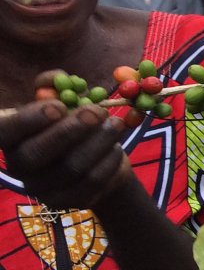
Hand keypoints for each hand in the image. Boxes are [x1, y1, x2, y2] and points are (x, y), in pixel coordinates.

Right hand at [0, 71, 134, 209]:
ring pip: (70, 168)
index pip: (3, 131)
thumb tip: (57, 78)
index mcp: (12, 137)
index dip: (28, 120)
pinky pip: (90, 182)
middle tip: (97, 112)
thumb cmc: (74, 122)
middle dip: (70, 130)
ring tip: (115, 123)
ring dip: (98, 142)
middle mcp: (18, 164)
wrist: (98, 157)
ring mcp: (41, 187)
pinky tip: (116, 147)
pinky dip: (108, 161)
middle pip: (37, 153)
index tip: (59, 106)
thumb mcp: (64, 100)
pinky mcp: (66, 201)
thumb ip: (55, 86)